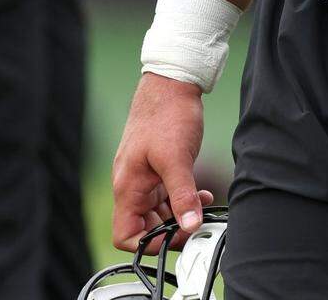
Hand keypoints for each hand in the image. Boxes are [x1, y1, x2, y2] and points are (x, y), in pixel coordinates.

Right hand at [112, 72, 214, 251]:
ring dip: (178, 214)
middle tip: (195, 225)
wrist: (172, 82)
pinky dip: (182, 199)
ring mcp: (144, 175)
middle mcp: (132, 184)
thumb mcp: (177, 158)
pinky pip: (166, 194)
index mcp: (128, 186)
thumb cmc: (166, 114)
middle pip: (143, 226)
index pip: (125, 235)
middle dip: (169, 230)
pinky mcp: (157, 167)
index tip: (175, 237)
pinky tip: (201, 194)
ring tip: (202, 208)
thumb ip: (182, 195)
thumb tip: (190, 226)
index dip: (148, 244)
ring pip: (157, 211)